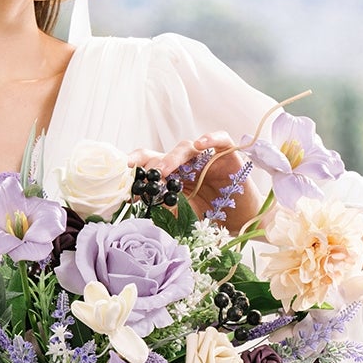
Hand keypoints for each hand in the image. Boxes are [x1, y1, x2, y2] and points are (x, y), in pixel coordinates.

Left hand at [125, 132, 262, 231]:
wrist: (241, 223)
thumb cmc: (212, 219)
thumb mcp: (182, 216)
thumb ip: (163, 208)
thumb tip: (138, 201)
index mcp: (173, 177)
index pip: (150, 164)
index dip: (135, 164)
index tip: (121, 169)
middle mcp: (187, 164)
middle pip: (165, 154)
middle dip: (151, 163)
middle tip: (145, 176)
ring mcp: (207, 158)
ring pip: (187, 147)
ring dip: (173, 156)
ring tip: (164, 170)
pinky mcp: (228, 155)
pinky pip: (220, 139)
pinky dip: (211, 138)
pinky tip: (201, 144)